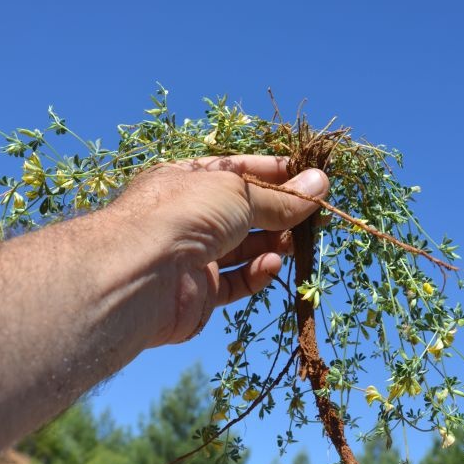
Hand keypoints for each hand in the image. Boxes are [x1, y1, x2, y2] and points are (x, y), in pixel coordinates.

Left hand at [110, 155, 329, 345]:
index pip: (238, 172)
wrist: (142, 275)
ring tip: (298, 241)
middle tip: (316, 214)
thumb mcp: (237, 193)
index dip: (274, 174)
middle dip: (280, 212)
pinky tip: (273, 264)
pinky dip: (257, 272)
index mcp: (188, 180)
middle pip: (243, 212)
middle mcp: (187, 216)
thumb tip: (321, 185)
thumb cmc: (184, 214)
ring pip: (242, 248)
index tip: (310, 178)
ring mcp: (192, 255)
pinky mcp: (199, 291)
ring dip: (273, 243)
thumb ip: (279, 197)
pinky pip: (236, 281)